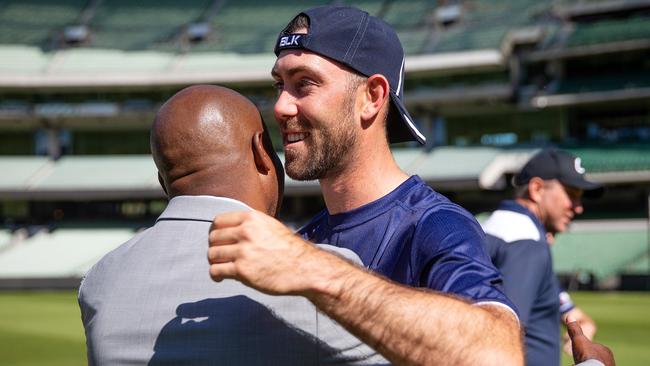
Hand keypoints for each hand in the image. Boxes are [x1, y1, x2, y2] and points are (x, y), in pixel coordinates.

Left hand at [207, 210, 344, 295]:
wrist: (305, 269)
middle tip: (221, 256)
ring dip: (215, 262)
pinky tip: (220, 278)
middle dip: (215, 247)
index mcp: (252, 218)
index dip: (215, 232)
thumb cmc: (290, 250)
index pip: (218, 221)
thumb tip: (230, 230)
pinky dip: (215, 275)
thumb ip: (251, 225)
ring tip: (221, 267)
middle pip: (213, 238)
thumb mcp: (271, 227)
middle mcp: (245, 232)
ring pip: (212, 254)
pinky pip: (215, 271)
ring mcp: (243, 251)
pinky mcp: (242, 270)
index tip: (218, 240)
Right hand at [566, 317, 614, 365]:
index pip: (592, 348)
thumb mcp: (579, 340)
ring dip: (587, 365)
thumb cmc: (588, 356)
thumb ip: (575, 330)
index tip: (578, 353)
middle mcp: (609, 359)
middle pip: (593, 357)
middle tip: (580, 361)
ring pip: (594, 364)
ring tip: (581, 365)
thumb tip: (570, 316)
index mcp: (605, 349)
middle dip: (586, 359)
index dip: (583, 350)